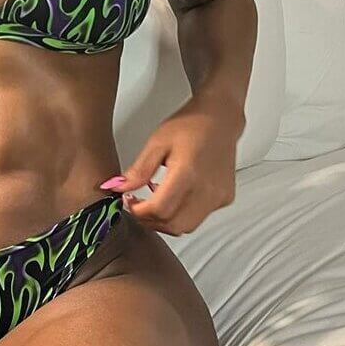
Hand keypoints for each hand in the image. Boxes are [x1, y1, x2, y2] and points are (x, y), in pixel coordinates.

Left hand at [101, 94, 240, 236]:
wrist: (220, 118)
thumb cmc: (190, 126)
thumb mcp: (157, 143)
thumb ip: (139, 170)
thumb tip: (118, 189)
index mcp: (188, 173)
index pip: (160, 209)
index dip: (139, 212)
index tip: (128, 202)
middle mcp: (207, 189)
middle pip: (174, 225)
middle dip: (150, 221)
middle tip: (137, 207)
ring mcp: (219, 196)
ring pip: (187, 226)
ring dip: (166, 221)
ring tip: (153, 201)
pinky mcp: (225, 198)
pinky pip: (199, 217)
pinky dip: (182, 214)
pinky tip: (173, 196)